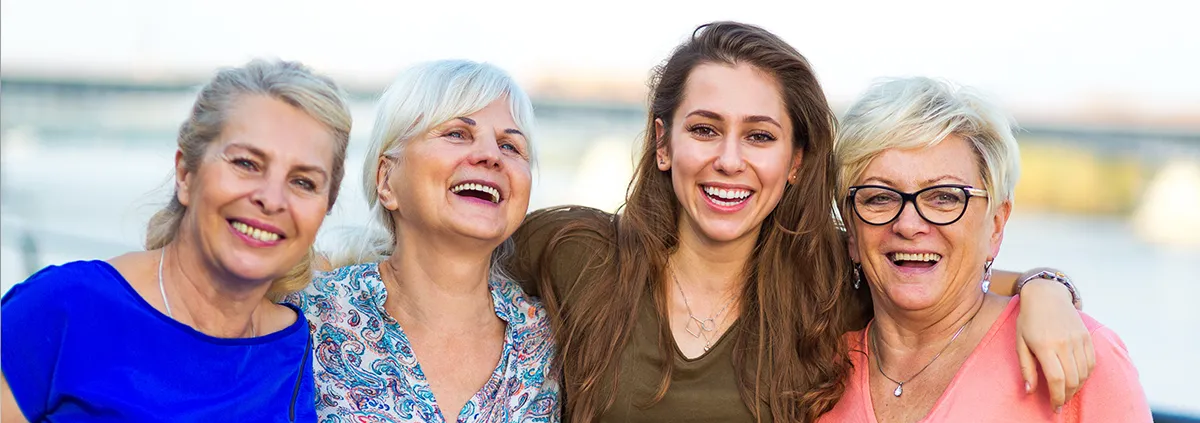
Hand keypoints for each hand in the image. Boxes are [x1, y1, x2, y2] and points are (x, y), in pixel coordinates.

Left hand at [1016, 278, 1094, 411]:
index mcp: (1045, 346)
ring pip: (1084, 374)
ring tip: (1067, 391)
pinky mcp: (1087, 337)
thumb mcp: (1020, 343)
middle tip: (1060, 402)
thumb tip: (1029, 391)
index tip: (1055, 408)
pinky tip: (1076, 378)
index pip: (1056, 379)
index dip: (1057, 397)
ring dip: (1077, 387)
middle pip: (1072, 380)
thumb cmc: (1029, 320)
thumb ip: (1026, 368)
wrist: (1047, 295)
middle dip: (1067, 396)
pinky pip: (1091, 363)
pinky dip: (1086, 375)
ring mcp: (1078, 340)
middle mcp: (1065, 343)